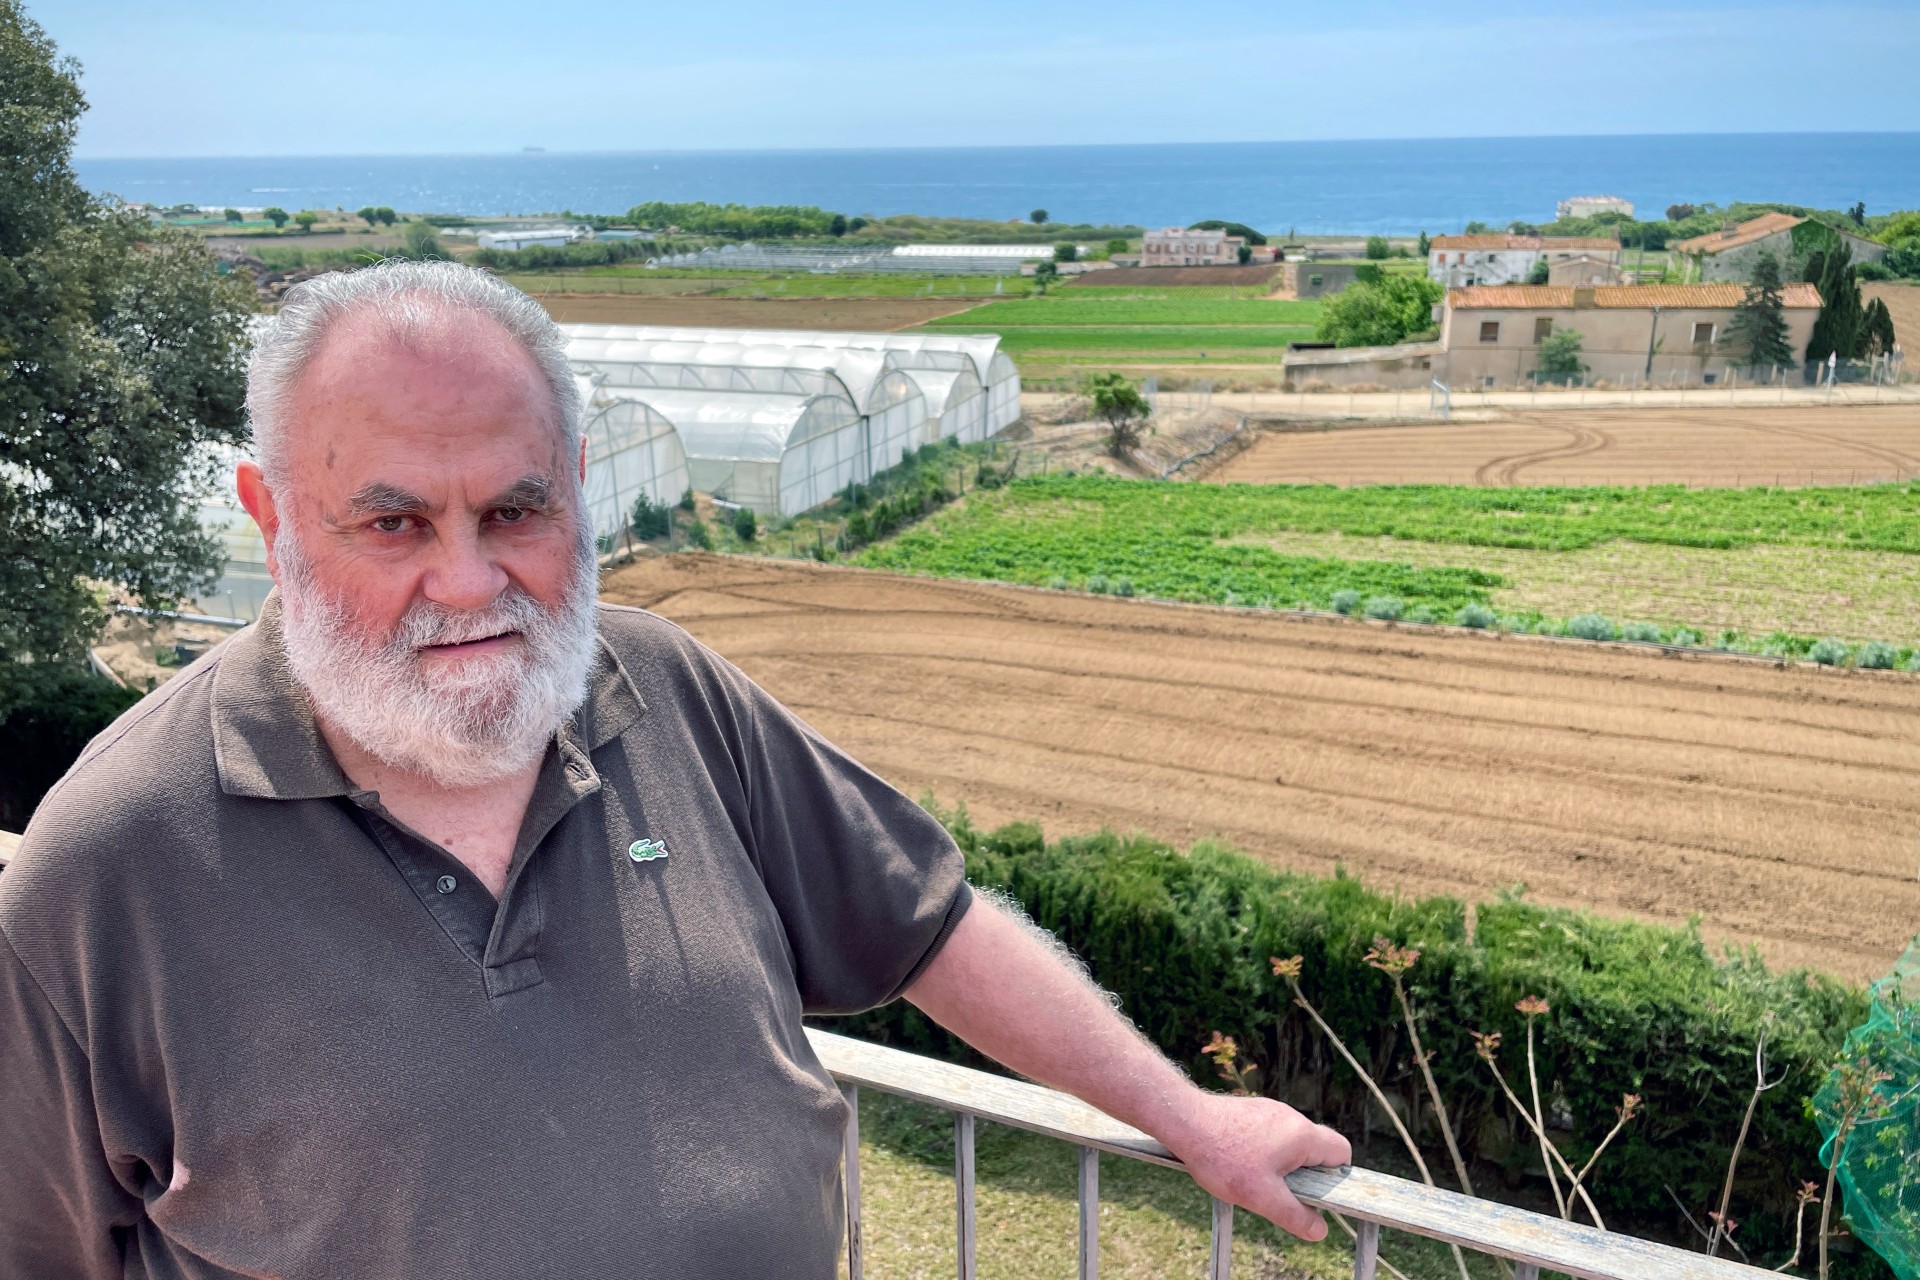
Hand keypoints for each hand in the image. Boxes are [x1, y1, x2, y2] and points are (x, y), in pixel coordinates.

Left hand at [1166, 1092, 1351, 1241]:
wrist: (1184, 1121)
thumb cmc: (1223, 1157)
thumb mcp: (1262, 1197)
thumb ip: (1295, 1216)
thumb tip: (1319, 1231)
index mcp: (1302, 1135)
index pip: (1342, 1152)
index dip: (1335, 1177)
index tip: (1313, 1193)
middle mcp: (1290, 1117)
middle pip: (1315, 1149)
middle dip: (1302, 1175)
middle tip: (1277, 1191)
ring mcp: (1270, 1111)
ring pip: (1289, 1144)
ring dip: (1280, 1165)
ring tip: (1252, 1178)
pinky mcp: (1251, 1111)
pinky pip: (1269, 1135)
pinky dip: (1261, 1152)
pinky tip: (1237, 1162)